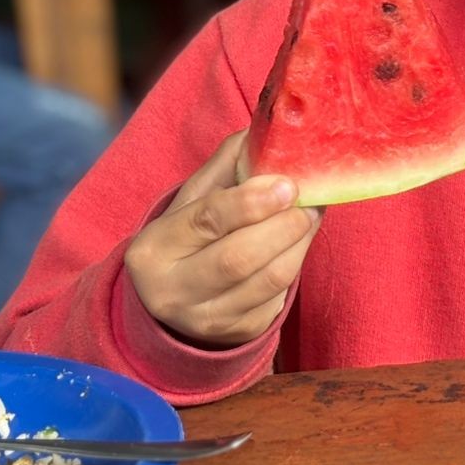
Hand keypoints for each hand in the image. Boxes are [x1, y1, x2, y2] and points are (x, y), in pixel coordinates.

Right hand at [124, 132, 322, 346]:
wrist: (175, 302)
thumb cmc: (189, 240)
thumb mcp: (191, 203)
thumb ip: (225, 167)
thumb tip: (264, 131)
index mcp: (152, 250)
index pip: (204, 221)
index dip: (249, 201)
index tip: (286, 183)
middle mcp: (173, 292)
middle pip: (238, 258)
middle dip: (282, 225)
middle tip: (308, 200)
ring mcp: (207, 320)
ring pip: (268, 280)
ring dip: (300, 242)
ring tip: (311, 214)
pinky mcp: (239, 333)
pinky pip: (279, 297)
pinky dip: (297, 263)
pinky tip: (300, 241)